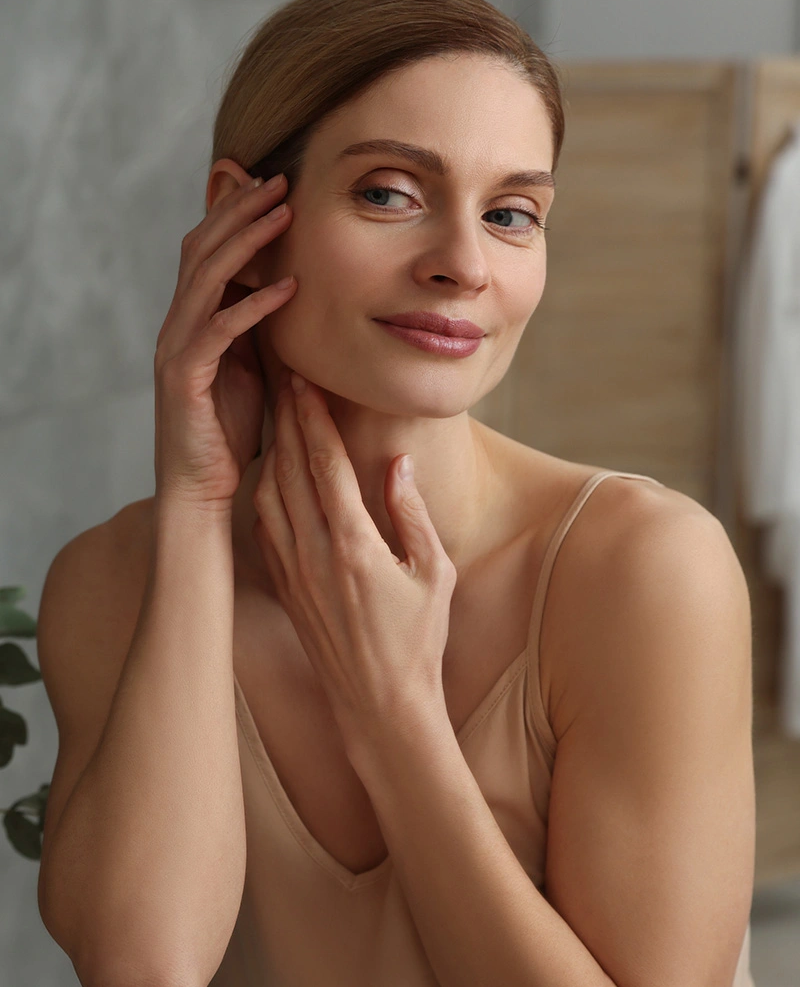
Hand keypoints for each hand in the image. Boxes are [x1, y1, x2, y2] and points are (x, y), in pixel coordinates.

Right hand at [153, 174, 295, 511]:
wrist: (200, 485)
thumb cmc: (228, 429)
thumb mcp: (249, 367)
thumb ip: (256, 328)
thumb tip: (288, 290)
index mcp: (191, 320)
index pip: (208, 251)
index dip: (235, 214)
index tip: (275, 187)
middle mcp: (177, 325)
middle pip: (203, 249)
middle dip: (240, 211)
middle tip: (280, 181)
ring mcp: (176, 348)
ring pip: (207, 278)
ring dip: (247, 242)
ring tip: (284, 215)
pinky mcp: (185, 376)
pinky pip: (220, 329)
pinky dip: (254, 305)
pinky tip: (288, 287)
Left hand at [251, 368, 456, 760]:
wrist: (380, 704)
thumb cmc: (418, 640)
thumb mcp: (434, 573)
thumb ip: (411, 513)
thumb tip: (398, 463)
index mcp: (353, 543)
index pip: (324, 462)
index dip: (312, 416)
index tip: (305, 378)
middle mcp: (313, 551)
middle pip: (290, 468)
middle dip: (285, 417)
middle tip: (281, 375)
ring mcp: (292, 570)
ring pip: (269, 493)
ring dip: (271, 448)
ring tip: (275, 414)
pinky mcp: (284, 586)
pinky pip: (264, 525)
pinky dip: (264, 489)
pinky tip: (269, 472)